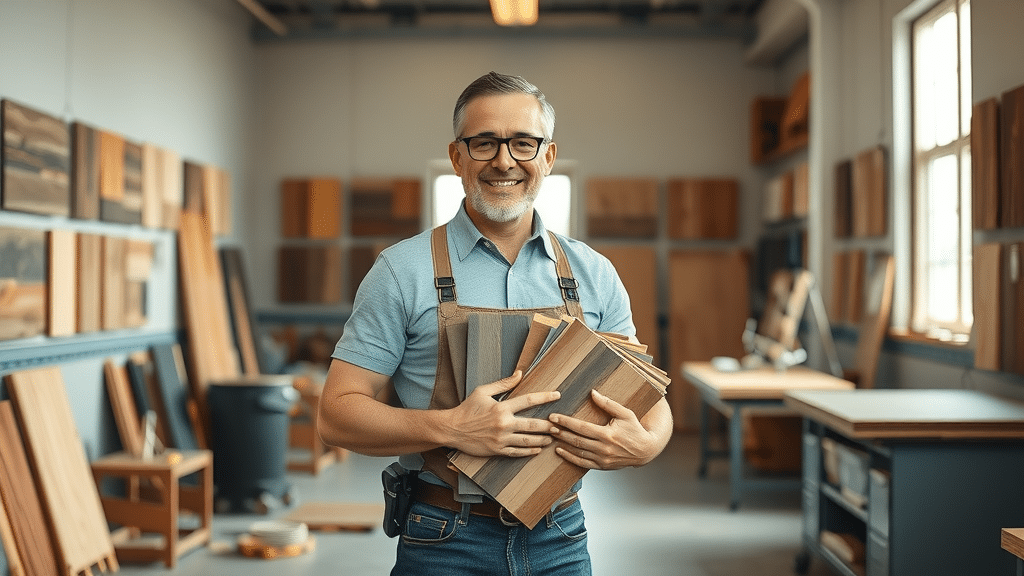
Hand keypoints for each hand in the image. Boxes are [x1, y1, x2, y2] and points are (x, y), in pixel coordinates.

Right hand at [446, 370, 560, 457]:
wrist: (452, 429)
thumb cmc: (467, 409)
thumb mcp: (483, 391)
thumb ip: (503, 384)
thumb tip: (519, 373)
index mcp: (501, 407)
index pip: (529, 400)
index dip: (545, 397)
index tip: (557, 395)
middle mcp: (503, 424)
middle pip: (533, 425)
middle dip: (548, 425)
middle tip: (559, 425)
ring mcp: (501, 439)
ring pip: (527, 441)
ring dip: (542, 440)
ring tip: (551, 438)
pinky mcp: (497, 450)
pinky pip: (517, 452)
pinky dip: (528, 452)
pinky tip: (537, 450)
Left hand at [548, 389, 660, 469]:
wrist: (646, 450)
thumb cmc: (635, 429)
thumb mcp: (625, 413)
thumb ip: (608, 403)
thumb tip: (592, 393)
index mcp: (607, 434)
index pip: (581, 427)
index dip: (566, 422)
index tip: (554, 417)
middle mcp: (604, 448)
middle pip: (576, 440)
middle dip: (561, 433)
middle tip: (548, 427)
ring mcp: (603, 459)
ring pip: (578, 452)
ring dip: (563, 445)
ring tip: (552, 437)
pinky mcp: (603, 466)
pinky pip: (583, 463)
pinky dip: (570, 458)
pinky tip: (561, 452)